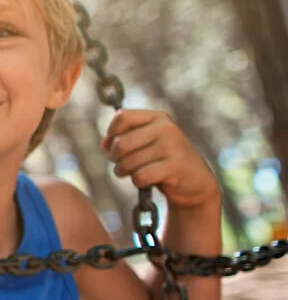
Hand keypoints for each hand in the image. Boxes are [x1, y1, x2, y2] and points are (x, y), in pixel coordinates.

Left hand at [102, 110, 219, 208]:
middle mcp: (166, 128)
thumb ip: (123, 138)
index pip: (122, 117)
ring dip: (125, 172)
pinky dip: (138, 182)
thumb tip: (104, 143)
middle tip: (121, 164)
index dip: (111, 133)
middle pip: (121, 143)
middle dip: (115, 158)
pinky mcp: (175, 166)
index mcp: (157, 118)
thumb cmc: (163, 159)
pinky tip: (146, 181)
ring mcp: (172, 146)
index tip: (113, 145)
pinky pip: (140, 176)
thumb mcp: (145, 144)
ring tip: (134, 173)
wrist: (194, 180)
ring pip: (128, 162)